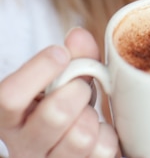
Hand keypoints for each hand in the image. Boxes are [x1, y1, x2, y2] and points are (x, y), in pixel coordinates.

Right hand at [0, 27, 119, 156]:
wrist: (74, 149)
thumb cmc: (66, 107)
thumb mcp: (66, 80)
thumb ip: (74, 56)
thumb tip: (78, 35)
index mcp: (11, 118)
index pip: (8, 96)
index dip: (38, 70)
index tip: (60, 54)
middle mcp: (23, 146)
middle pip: (55, 114)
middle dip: (78, 91)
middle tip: (80, 88)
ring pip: (81, 137)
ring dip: (92, 117)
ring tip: (86, 115)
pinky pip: (102, 151)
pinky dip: (107, 137)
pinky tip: (97, 135)